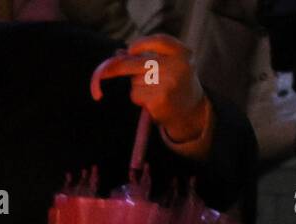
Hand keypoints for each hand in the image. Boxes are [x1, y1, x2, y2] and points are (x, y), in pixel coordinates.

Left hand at [90, 35, 209, 142]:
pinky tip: (152, 100)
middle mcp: (178, 66)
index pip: (158, 41)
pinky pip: (136, 95)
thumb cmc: (175, 83)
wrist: (190, 110)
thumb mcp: (170, 64)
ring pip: (135, 81)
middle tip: (104, 72)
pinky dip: (138, 98)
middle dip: (119, 67)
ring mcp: (169, 83)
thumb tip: (117, 54)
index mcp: (182, 53)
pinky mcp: (159, 100)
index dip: (140, 44)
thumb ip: (147, 56)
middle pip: (138, 62)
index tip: (129, 50)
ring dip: (137, 86)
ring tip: (154, 90)